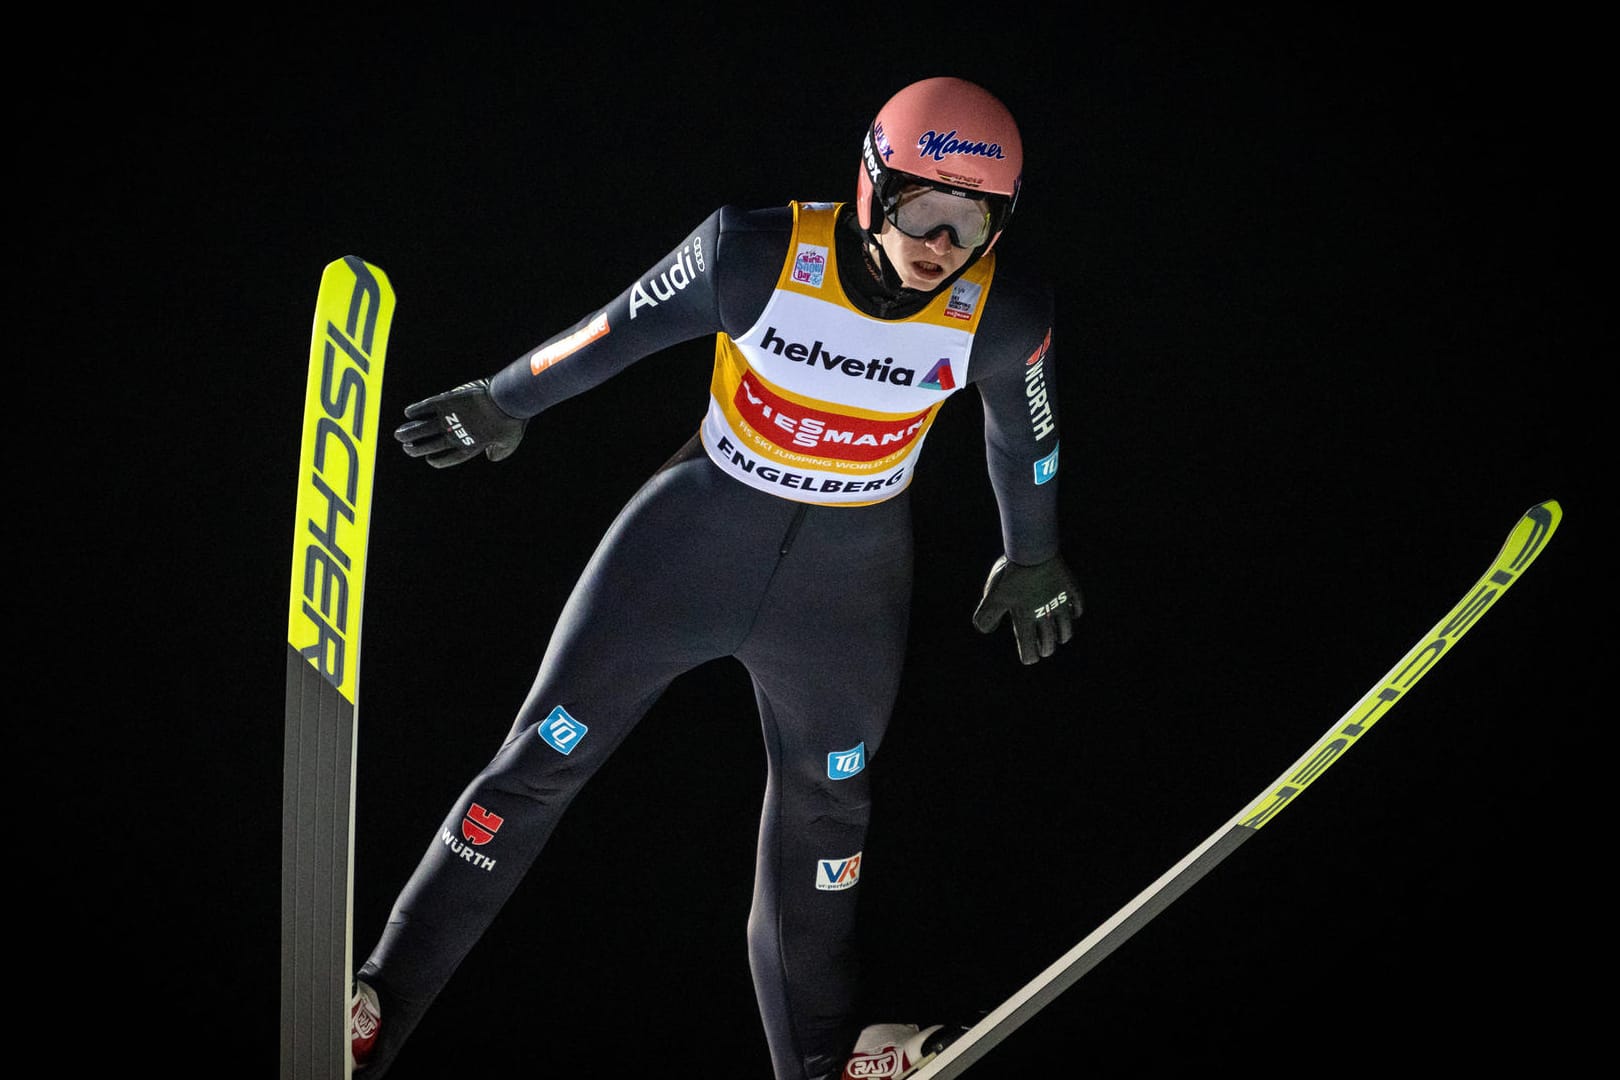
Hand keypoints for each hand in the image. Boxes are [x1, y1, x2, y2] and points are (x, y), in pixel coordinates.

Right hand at [394, 378, 527, 467]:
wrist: (505, 399)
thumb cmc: (511, 421)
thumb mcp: (510, 443)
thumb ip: (500, 453)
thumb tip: (491, 457)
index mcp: (470, 446)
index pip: (449, 458)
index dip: (438, 460)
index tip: (428, 459)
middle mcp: (456, 435)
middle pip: (431, 445)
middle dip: (416, 448)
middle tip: (406, 448)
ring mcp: (449, 418)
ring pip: (423, 428)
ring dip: (409, 432)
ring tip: (397, 435)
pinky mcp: (446, 401)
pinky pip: (426, 407)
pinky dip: (416, 410)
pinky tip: (407, 412)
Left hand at [971, 553, 1081, 664]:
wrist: (1033, 551)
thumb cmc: (1011, 575)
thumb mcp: (993, 596)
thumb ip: (987, 615)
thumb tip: (984, 629)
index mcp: (1026, 619)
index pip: (1030, 650)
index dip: (1029, 657)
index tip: (1028, 658)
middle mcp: (1046, 615)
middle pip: (1049, 642)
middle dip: (1046, 649)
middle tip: (1044, 650)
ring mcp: (1061, 602)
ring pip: (1066, 628)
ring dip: (1062, 635)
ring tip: (1059, 637)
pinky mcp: (1070, 588)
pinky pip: (1077, 605)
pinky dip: (1075, 612)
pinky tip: (1073, 613)